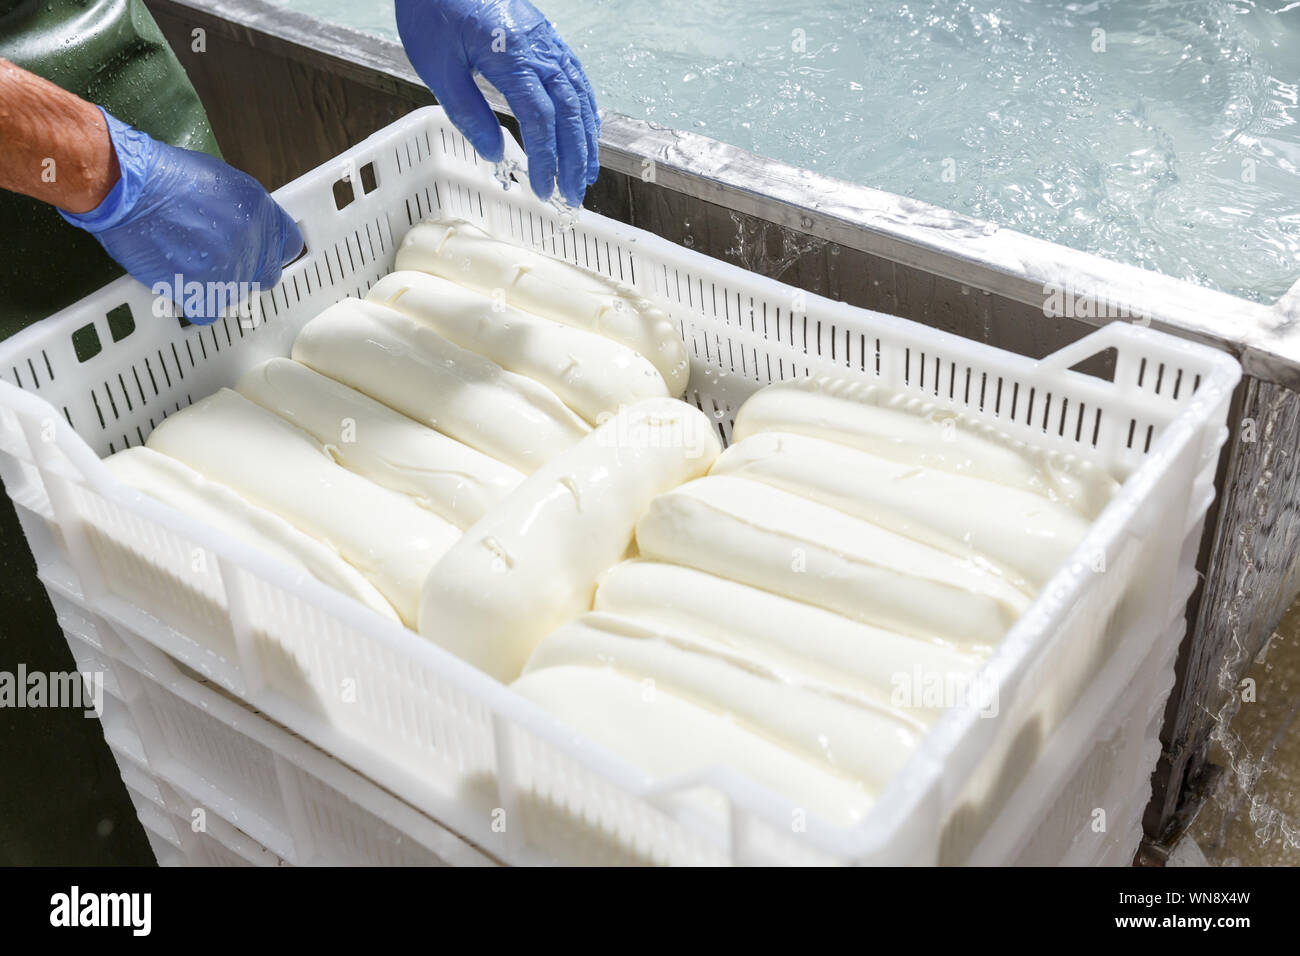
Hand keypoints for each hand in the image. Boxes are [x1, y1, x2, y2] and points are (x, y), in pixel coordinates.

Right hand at [60, 108, 302, 323]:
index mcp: (261, 211)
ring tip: (190, 266)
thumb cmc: (165, 175)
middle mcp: (253, 242)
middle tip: (222, 262)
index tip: (261, 253)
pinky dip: (194, 303)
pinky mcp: (202, 290)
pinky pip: (207, 311)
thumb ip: (243, 210)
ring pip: (235, 294)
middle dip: (248, 272)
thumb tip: (246, 228)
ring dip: (217, 285)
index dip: (272, 250)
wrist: (129, 188)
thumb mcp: (221, 181)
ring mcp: (229, 269)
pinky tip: (181, 285)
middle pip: (266, 275)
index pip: (289, 244)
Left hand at [395, 0, 599, 206]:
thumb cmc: (433, 10)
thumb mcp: (439, 67)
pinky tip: (583, 129)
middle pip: (569, 112)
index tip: (543, 190)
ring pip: (578, 95)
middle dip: (574, 157)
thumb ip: (469, 112)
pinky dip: (584, 108)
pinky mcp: (546, 35)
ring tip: (586, 171)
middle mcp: (539, 49)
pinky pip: (575, 76)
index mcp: (513, 58)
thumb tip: (494, 153)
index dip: (546, 159)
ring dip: (585, 137)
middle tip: (573, 194)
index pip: (540, 120)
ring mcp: (547, 40)